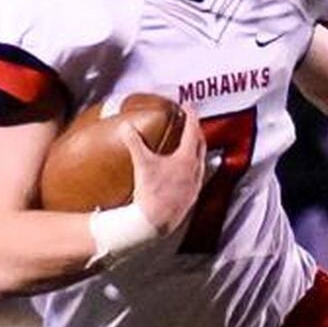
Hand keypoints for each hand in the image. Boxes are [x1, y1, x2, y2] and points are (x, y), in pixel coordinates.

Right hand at [121, 105, 205, 235]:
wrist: (156, 221)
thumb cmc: (151, 192)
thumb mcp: (142, 164)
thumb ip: (135, 143)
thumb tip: (126, 126)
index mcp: (186, 159)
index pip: (192, 131)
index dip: (191, 116)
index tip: (190, 105)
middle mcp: (196, 169)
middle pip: (201, 143)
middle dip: (196, 129)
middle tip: (191, 119)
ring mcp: (196, 182)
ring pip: (201, 158)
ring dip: (197, 146)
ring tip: (190, 140)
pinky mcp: (193, 194)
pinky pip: (199, 172)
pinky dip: (195, 162)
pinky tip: (187, 166)